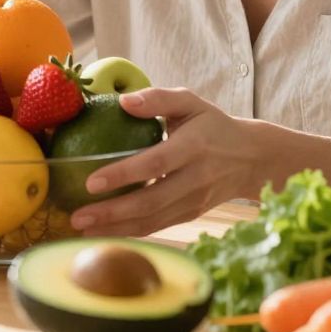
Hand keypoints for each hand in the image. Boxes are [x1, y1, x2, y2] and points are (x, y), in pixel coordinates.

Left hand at [69, 87, 262, 236]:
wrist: (252, 158)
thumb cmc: (213, 125)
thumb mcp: (191, 102)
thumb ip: (158, 98)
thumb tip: (122, 101)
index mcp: (193, 147)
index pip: (155, 163)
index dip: (124, 175)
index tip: (91, 182)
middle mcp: (195, 178)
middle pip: (151, 202)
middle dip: (112, 213)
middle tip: (78, 216)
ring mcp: (194, 202)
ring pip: (152, 221)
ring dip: (116, 229)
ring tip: (81, 230)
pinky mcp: (191, 215)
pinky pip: (157, 227)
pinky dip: (130, 232)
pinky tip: (103, 233)